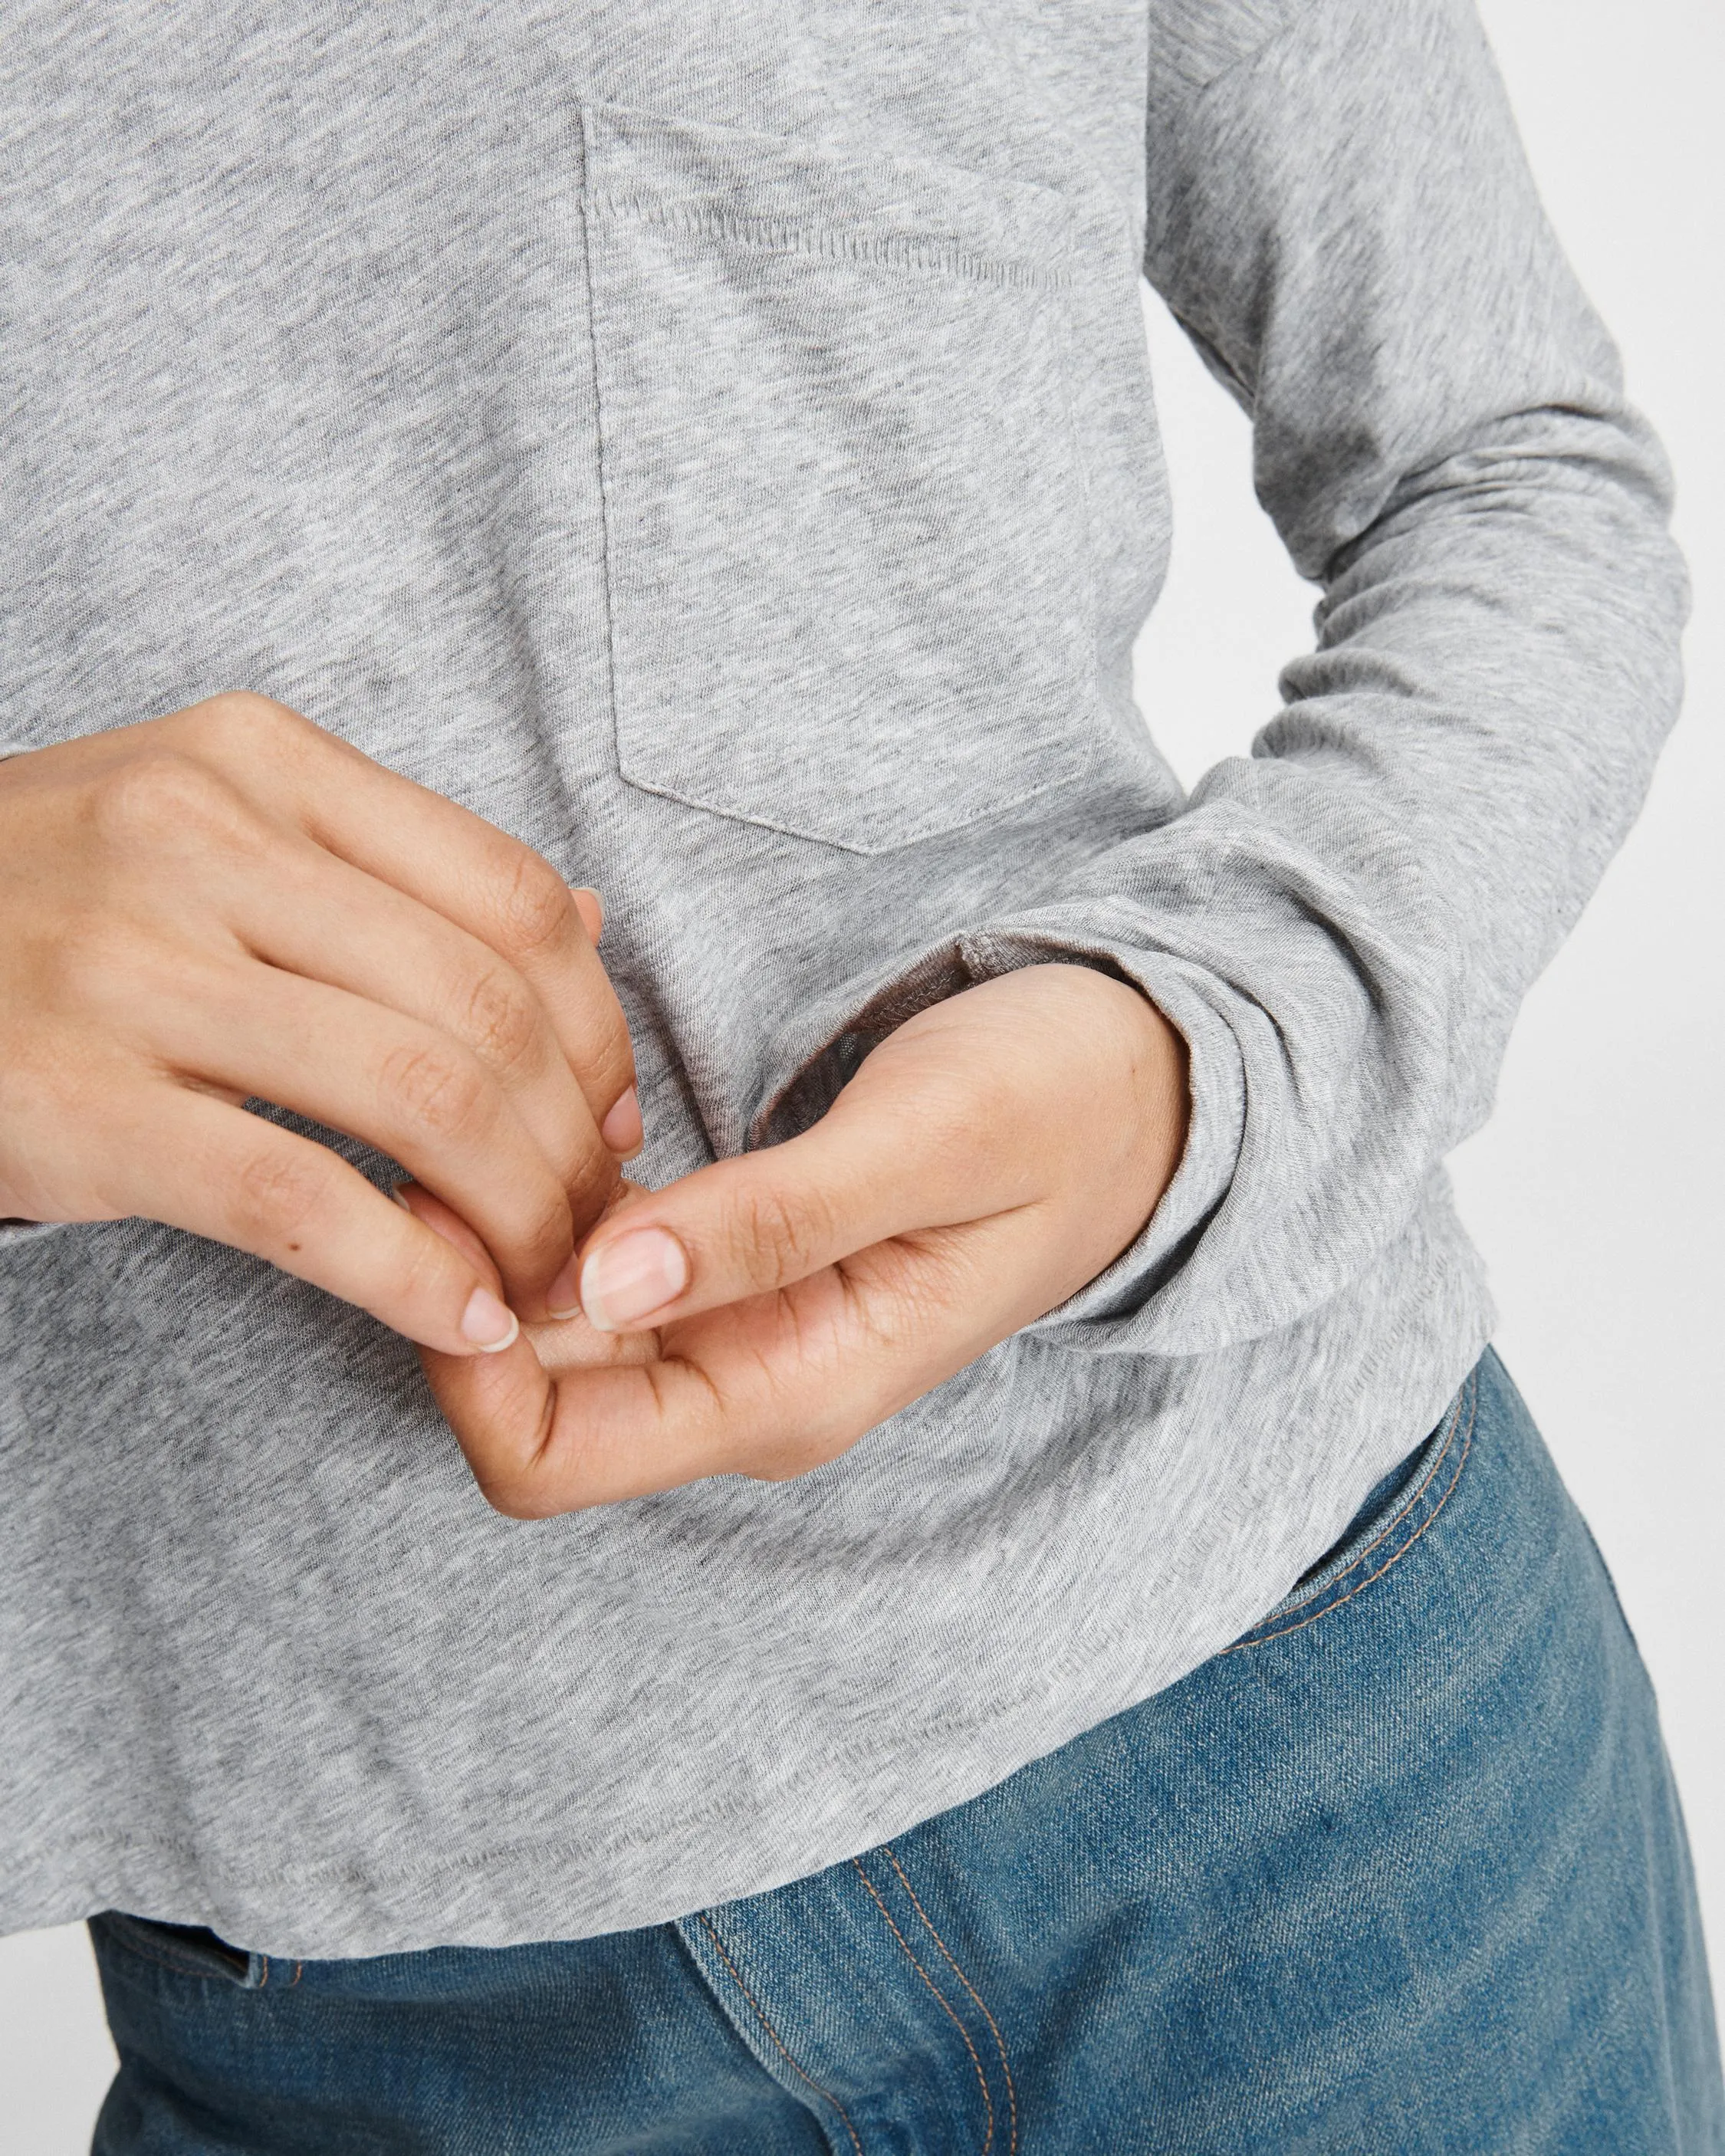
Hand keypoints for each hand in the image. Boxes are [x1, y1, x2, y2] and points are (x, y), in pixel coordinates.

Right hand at [0, 695, 639, 1351]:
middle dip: (576, 1145)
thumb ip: (391, 869)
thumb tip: (589, 921)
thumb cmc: (44, 908)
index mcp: (257, 761)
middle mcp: (198, 837)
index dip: (600, 1028)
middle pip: (488, 1007)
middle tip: (591, 1223)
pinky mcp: (73, 1102)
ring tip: (538, 1278)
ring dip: (520, 1216)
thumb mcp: (208, 829)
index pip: (515, 897)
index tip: (612, 1114)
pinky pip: (302, 1201)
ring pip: (421, 1098)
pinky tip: (461, 1319)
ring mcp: (126, 965)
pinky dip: (414, 1277)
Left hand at [408, 964, 1188, 1513]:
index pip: (545, 1456)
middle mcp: (741, 1384)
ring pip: (543, 1316)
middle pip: (519, 1391)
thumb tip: (601, 1284)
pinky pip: (592, 1253)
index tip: (442, 1203)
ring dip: (495, 1212)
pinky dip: (550, 1176)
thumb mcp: (930, 1149)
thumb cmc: (1060, 1105)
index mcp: (787, 1391)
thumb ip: (774, 1225)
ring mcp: (731, 1330)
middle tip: (443, 1108)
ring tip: (493, 1065)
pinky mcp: (727, 1265)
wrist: (1147, 1089)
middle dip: (457, 1269)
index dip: (461, 1354)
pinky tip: (553, 1070)